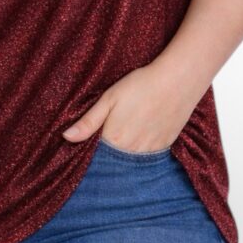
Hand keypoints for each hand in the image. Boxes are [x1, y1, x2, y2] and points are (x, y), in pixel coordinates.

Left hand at [61, 62, 194, 151]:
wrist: (176, 81)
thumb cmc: (140, 85)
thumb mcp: (109, 98)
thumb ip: (88, 122)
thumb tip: (66, 137)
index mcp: (114, 139)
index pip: (96, 156)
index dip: (91, 152)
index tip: (88, 146)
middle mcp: (131, 150)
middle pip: (114, 162)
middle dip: (107, 157)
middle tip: (109, 138)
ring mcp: (150, 151)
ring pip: (131, 161)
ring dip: (124, 156)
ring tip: (125, 137)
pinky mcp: (164, 146)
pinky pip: (148, 157)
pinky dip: (141, 152)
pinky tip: (140, 138)